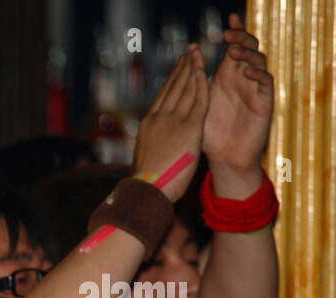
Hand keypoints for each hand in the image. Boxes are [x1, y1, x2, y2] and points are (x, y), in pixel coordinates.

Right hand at [133, 45, 208, 200]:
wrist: (147, 190)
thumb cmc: (146, 182)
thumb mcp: (147, 158)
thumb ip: (154, 144)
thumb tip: (154, 145)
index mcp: (148, 125)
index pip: (163, 96)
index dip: (172, 79)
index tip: (179, 66)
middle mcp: (158, 118)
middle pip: (173, 87)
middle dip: (182, 67)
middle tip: (190, 51)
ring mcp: (172, 122)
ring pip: (185, 90)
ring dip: (192, 69)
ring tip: (198, 53)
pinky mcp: (188, 129)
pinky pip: (198, 102)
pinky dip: (201, 85)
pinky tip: (206, 72)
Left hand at [202, 13, 273, 173]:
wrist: (224, 158)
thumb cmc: (209, 135)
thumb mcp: (197, 108)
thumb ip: (194, 88)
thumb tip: (180, 66)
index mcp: (227, 78)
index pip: (232, 48)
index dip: (234, 33)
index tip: (229, 18)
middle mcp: (243, 80)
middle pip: (247, 50)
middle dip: (240, 38)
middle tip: (228, 34)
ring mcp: (255, 89)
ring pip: (258, 62)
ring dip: (247, 54)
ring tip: (234, 50)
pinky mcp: (264, 102)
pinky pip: (266, 83)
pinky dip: (258, 75)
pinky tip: (247, 72)